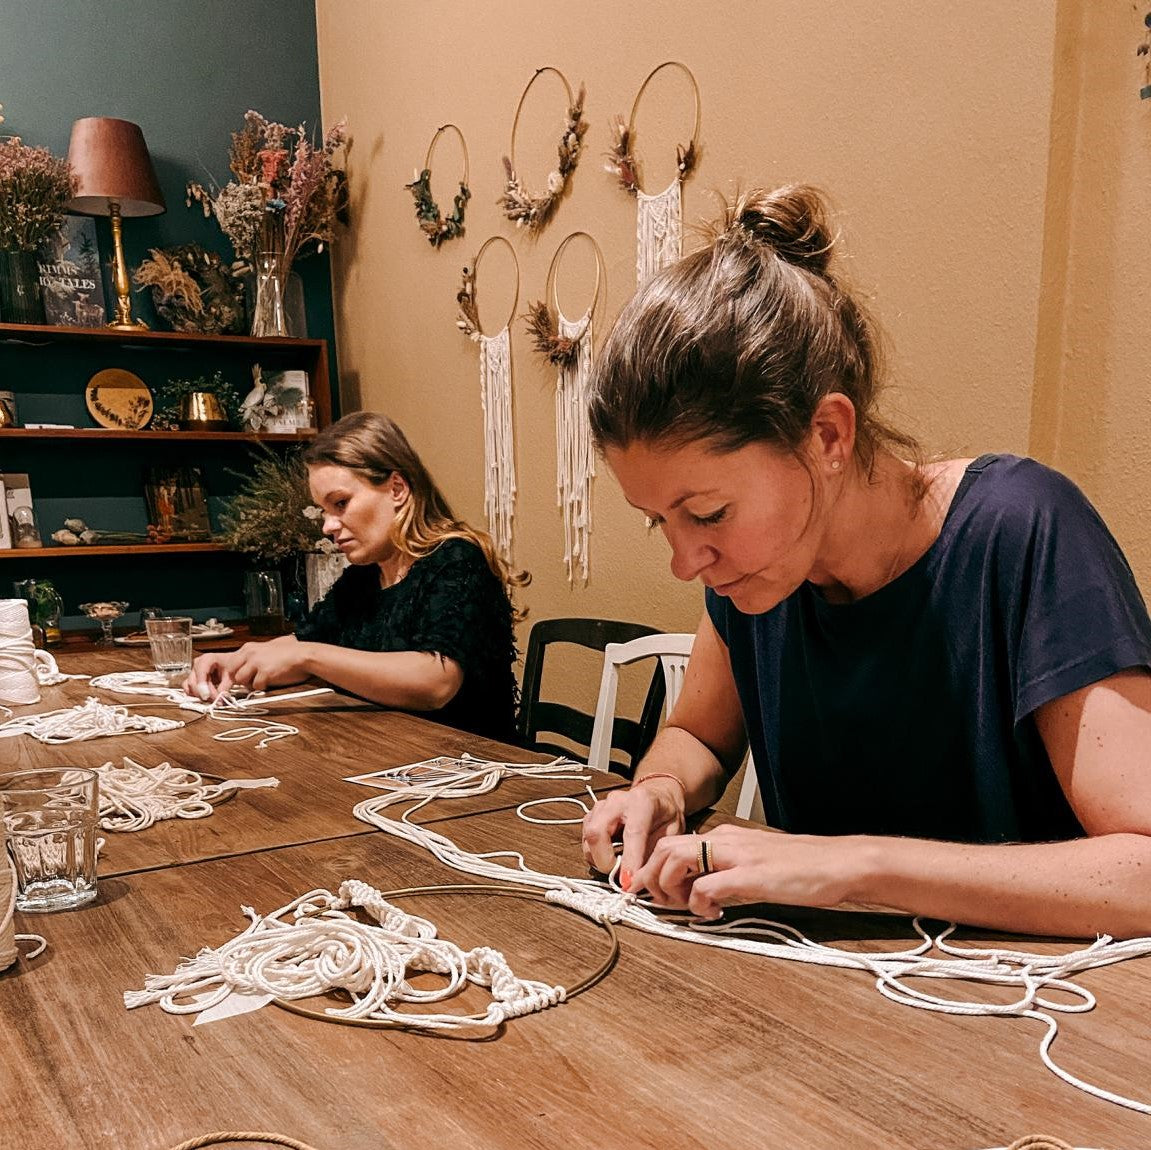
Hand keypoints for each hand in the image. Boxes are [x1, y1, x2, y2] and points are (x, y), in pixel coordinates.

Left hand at [184, 636, 302, 699]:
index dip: (226, 677)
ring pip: (242, 680)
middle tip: (238, 690)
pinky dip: (263, 687)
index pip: (229, 664)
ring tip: (264, 680)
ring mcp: (256, 662)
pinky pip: (256, 685)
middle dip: (234, 683)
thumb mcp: (265, 653)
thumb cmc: (287, 657)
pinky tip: (272, 680)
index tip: (221, 688)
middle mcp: (249, 653)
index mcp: (248, 649)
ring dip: (251, 683)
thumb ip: (251, 661)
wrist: (303, 655)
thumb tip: (240, 674)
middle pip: (232, 672)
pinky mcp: (264, 671)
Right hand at [581, 778, 686, 886]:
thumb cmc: (666, 814)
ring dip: (598, 858)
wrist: (658, 796)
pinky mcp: (591, 816)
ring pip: (587, 837)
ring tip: (618, 864)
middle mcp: (616, 801)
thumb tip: (637, 878)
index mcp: (641, 802)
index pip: (632, 833)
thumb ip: (654, 853)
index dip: (629, 860)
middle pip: (596, 831)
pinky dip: (595, 854)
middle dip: (604, 860)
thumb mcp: (672, 832)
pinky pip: (585, 839)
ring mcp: (600, 807)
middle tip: (619, 873)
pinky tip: (610, 855)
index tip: (628, 881)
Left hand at [631, 824, 861, 918]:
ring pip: (676, 861)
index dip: (655, 869)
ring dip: (670, 889)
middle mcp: (725, 839)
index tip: (657, 893)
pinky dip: (699, 905)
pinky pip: (705, 887)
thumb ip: (729, 871)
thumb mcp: (756, 863)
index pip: (673, 843)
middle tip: (664, 904)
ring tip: (686, 908)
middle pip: (665, 848)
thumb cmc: (803, 868)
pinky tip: (714, 915)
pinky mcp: (749, 876)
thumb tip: (704, 890)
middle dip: (652, 877)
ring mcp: (736, 856)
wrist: (839, 863)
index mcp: (726, 837)